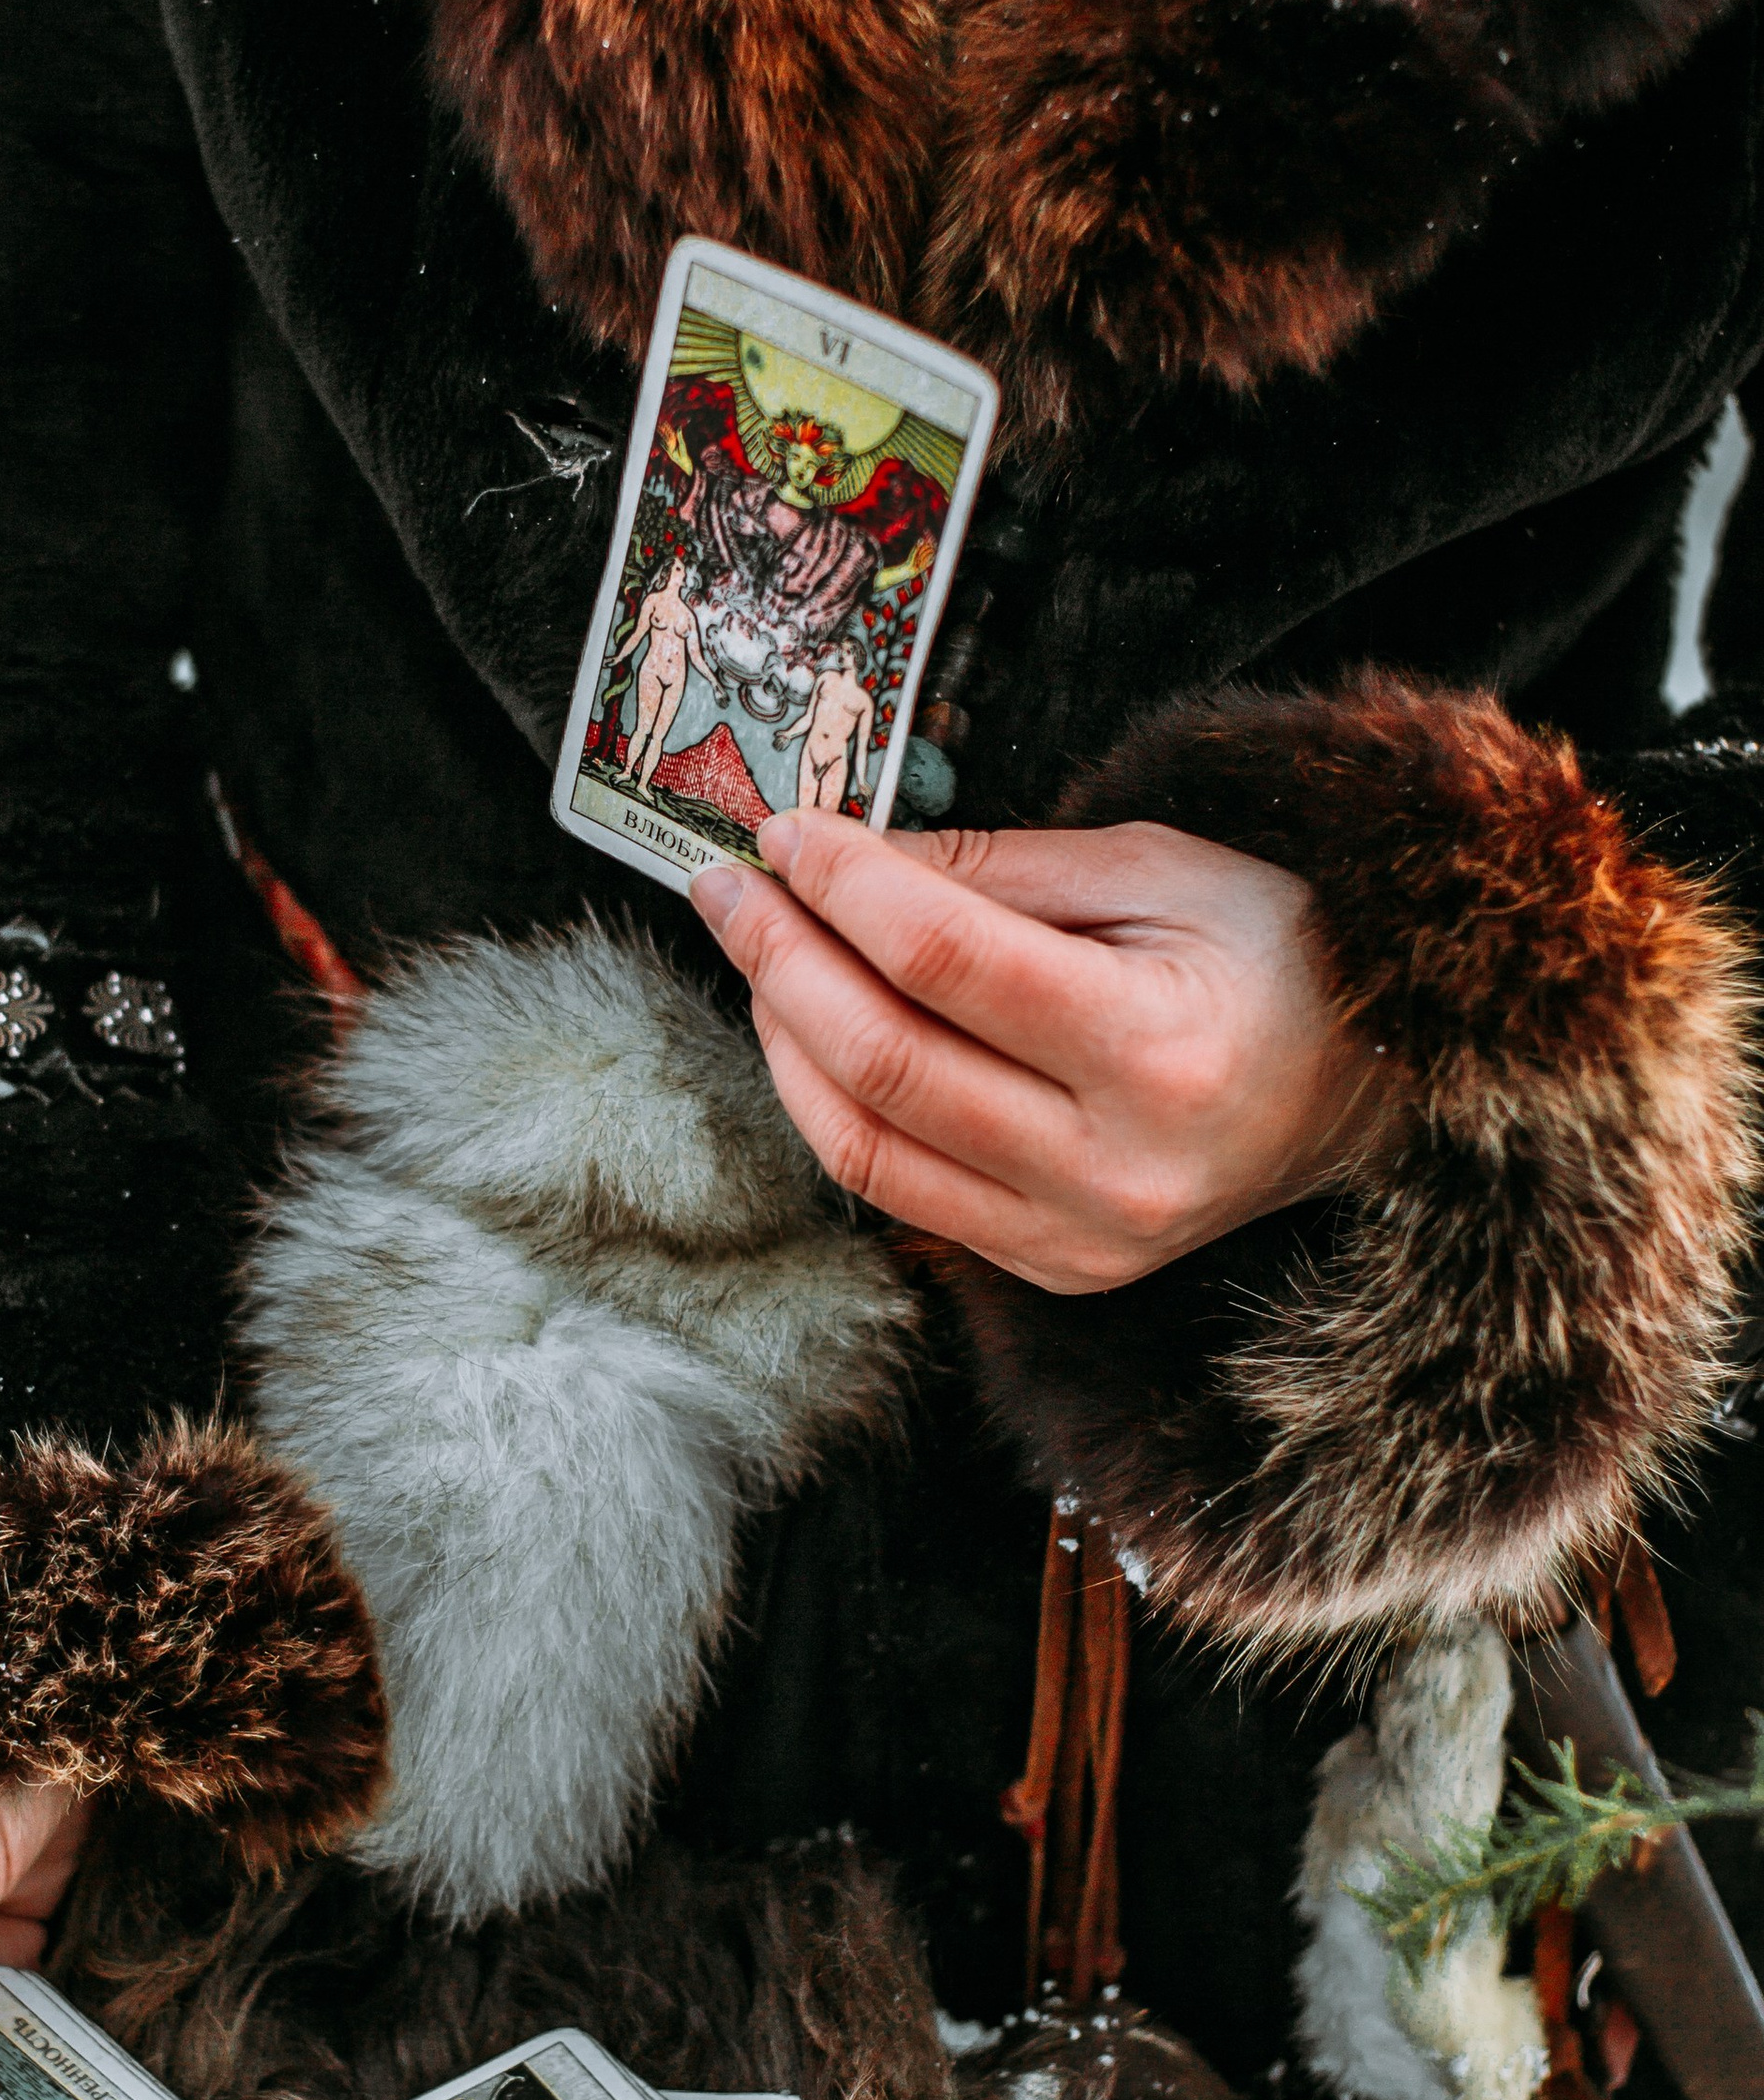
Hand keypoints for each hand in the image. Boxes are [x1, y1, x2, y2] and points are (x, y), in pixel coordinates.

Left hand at [689, 810, 1389, 1294]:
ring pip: (866, 1143)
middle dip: (783, 958)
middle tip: (732, 885)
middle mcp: (1117, 1165)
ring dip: (785, 1039)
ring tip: (759, 951)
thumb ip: (997, 869)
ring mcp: (1082, 1236)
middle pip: (886, 1058)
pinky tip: (810, 1033)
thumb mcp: (1157, 870)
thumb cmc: (1274, 956)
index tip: (786, 833)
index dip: (843, 888)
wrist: (1366, 1091)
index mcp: (1159, 1049)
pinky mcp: (1054, 1267)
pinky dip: (832, 1106)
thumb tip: (847, 855)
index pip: (945, 960)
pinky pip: (899, 1190)